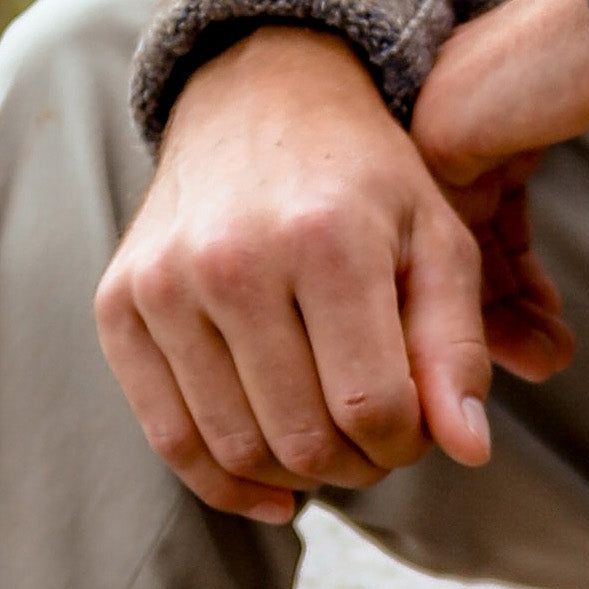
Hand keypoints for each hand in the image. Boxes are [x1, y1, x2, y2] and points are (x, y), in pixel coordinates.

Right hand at [96, 26, 495, 522]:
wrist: (257, 99)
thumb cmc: (364, 183)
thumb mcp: (437, 242)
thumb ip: (457, 348)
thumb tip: (469, 453)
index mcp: (325, 239)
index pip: (374, 409)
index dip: (407, 445)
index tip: (415, 427)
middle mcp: (233, 259)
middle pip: (305, 440)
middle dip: (356, 464)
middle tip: (373, 440)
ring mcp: (165, 284)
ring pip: (239, 450)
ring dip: (297, 476)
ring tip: (329, 443)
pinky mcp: (120, 305)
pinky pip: (168, 438)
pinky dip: (225, 484)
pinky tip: (272, 489)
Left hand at [410, 0, 588, 384]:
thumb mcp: (569, 129)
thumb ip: (533, 182)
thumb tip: (539, 255)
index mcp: (466, 100)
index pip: (470, 213)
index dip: (506, 279)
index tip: (543, 322)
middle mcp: (439, 110)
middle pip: (460, 237)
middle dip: (504, 311)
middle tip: (545, 359)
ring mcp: (430, 122)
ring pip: (455, 247)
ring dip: (505, 316)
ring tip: (551, 360)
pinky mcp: (438, 139)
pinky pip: (454, 241)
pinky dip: (495, 294)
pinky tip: (539, 321)